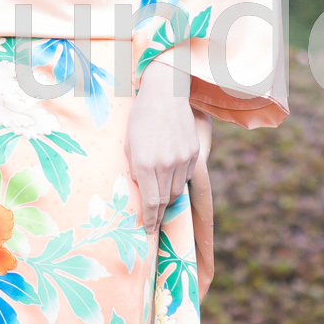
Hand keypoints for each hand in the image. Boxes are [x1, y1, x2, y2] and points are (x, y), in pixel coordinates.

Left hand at [125, 59, 199, 233]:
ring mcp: (183, 159)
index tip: (149, 230)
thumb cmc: (140, 118)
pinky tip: (170, 173)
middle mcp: (165, 164)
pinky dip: (178, 180)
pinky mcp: (194, 152)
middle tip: (153, 216)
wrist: (165, 93)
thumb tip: (141, 190)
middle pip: (165, 200)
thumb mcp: (129, 145)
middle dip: (159, 211)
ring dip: (169, 196)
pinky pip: (187, 175)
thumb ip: (135, 170)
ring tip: (161, 193)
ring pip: (177, 190)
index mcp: (145, 164)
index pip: (150, 202)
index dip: (150, 220)